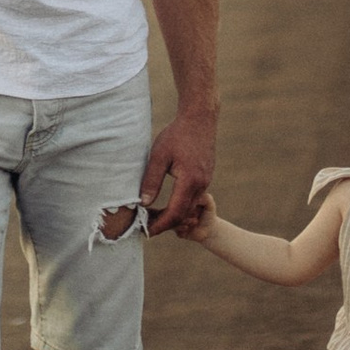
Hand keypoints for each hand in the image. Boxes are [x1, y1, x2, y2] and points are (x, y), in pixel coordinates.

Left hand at [138, 99, 217, 235]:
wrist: (200, 118)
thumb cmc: (177, 134)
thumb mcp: (159, 156)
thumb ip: (151, 181)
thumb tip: (143, 203)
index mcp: (190, 181)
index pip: (175, 212)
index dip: (161, 225)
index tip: (148, 230)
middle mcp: (201, 184)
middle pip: (184, 214)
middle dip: (166, 223)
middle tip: (148, 225)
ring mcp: (205, 181)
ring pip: (190, 207)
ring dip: (173, 215)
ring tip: (154, 215)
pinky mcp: (205, 176)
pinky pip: (193, 198)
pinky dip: (180, 205)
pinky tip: (167, 202)